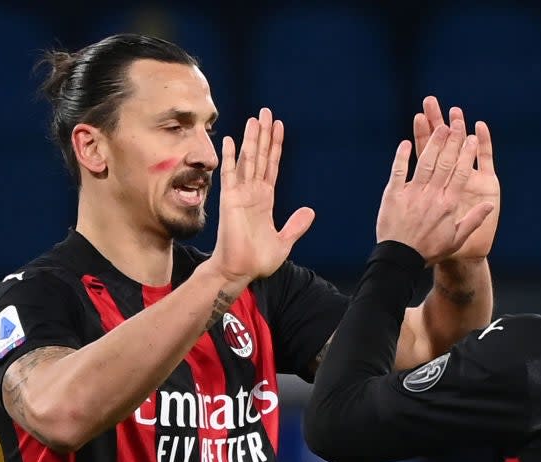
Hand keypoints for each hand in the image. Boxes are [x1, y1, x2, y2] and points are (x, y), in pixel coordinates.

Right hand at [209, 108, 314, 281]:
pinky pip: (230, 174)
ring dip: (251, 139)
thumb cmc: (258, 260)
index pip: (272, 167)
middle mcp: (252, 193)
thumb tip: (310, 211)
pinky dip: (231, 156)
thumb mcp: (284, 241)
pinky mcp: (229, 200)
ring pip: (248, 160)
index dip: (276, 147)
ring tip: (255, 118)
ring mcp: (240, 194)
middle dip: (264, 134)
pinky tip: (232, 139)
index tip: (279, 127)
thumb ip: (296, 225)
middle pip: (260, 157)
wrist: (240, 271)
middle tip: (266, 112)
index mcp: (265, 200)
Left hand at [376, 118, 494, 264]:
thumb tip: (489, 205)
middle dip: (452, 141)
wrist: (400, 259)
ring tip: (439, 126)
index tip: (471, 138)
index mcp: (448, 204)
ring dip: (432, 143)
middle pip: (445, 162)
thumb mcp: (456, 239)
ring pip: (425, 162)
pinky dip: (402, 156)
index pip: (460, 173)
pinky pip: (399, 171)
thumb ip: (473, 220)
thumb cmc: (429, 251)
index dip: (466, 154)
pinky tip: (406, 143)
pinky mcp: (393, 194)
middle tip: (457, 123)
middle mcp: (432, 195)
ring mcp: (412, 193)